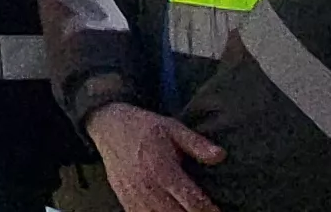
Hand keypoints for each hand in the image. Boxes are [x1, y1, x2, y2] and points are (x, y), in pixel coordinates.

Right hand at [86, 104, 225, 211]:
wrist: (109, 127)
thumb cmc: (145, 127)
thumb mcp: (173, 128)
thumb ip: (196, 144)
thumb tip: (221, 155)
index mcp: (162, 169)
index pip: (191, 199)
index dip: (207, 211)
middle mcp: (148, 186)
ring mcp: (134, 196)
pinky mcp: (125, 201)